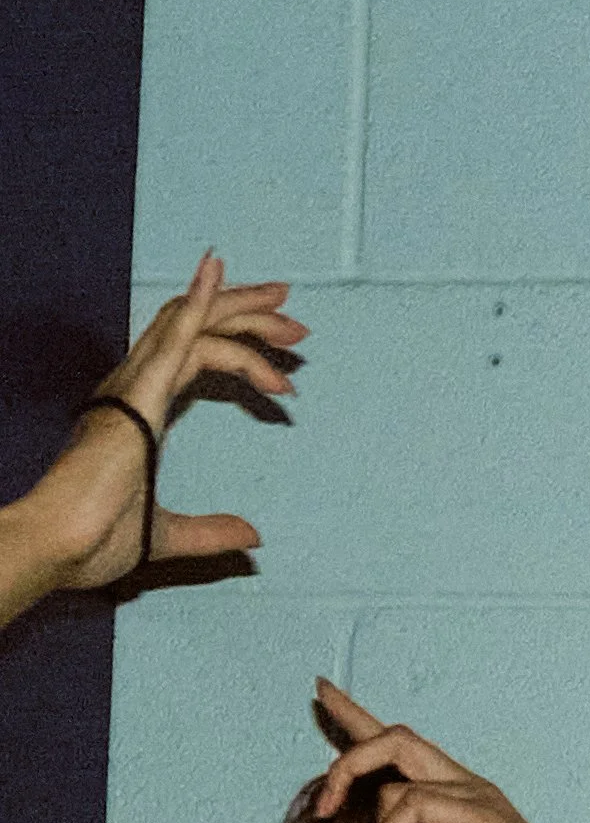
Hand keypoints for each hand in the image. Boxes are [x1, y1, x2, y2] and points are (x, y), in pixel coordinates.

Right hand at [32, 253, 306, 589]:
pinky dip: (198, 302)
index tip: (287, 370)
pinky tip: (217, 273)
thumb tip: (252, 536)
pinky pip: (174, 337)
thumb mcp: (166, 534)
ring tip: (290, 316)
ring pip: (194, 325)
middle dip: (249, 318)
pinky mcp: (138, 393)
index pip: (193, 357)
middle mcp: (134, 388)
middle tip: (297, 325)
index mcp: (138, 411)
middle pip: (197, 329)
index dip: (241, 350)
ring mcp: (133, 386)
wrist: (59, 548)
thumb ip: (210, 532)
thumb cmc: (91, 541)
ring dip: (244, 314)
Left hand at [312, 678, 564, 822]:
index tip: (322, 690)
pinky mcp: (479, 811)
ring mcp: (475, 793)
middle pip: (399, 737)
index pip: (400, 744)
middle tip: (323, 807)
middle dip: (350, 759)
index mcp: (454, 793)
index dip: (357, 716)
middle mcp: (465, 783)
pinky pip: (415, 803)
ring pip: (399, 769)